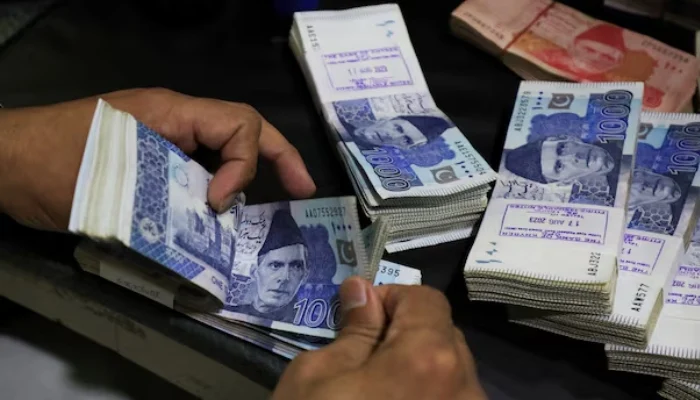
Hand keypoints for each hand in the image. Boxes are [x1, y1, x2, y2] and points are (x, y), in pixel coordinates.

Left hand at [0, 88, 315, 229]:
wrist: (4, 166)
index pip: (238, 124)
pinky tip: (218, 222)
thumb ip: (174, 193)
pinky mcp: (150, 162)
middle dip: (279, 156)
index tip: (221, 204)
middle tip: (303, 189)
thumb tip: (218, 217)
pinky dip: (215, 192)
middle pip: (242, 128)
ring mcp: (162, 140)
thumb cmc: (51, 166)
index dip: (245, 164)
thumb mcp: (116, 178)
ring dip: (247, 178)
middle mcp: (174, 121)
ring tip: (261, 217)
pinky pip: (197, 170)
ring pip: (222, 150)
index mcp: (171, 112)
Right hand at [272, 278, 486, 399]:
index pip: (425, 299)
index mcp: (430, 357)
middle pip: (443, 335)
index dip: (390, 298)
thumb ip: (352, 330)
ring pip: (450, 372)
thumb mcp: (318, 378)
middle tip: (362, 355)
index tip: (359, 317)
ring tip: (376, 391)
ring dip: (417, 368)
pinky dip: (426, 397)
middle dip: (405, 333)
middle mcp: (465, 387)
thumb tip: (363, 290)